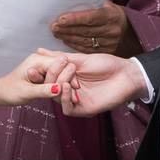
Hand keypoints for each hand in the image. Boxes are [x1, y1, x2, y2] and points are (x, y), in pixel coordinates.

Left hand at [0, 53, 76, 106]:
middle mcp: (41, 59)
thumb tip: (59, 88)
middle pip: (62, 67)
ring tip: (74, 98)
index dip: (69, 76)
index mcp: (37, 60)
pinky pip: (56, 77)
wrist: (1, 93)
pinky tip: (66, 95)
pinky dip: (61, 85)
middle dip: (70, 80)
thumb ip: (43, 90)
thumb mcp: (27, 92)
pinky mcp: (43, 72)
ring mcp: (42, 65)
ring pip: (61, 72)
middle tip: (76, 96)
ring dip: (67, 84)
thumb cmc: (10, 91)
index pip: (59, 64)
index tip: (76, 89)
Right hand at [30, 48, 146, 116]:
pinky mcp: (83, 109)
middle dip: (50, 76)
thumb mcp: (80, 58)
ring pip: (57, 98)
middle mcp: (69, 89)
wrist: (125, 74)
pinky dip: (65, 98)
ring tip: (67, 75)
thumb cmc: (106, 64)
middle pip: (49, 88)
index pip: (47, 77)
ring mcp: (76, 100)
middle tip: (57, 66)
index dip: (39, 72)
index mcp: (66, 77)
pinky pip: (67, 109)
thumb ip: (59, 57)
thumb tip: (40, 50)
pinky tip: (69, 87)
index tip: (34, 65)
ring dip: (59, 85)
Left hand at [51, 1, 135, 54]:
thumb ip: (94, 3)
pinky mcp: (107, 52)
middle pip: (85, 31)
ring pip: (85, 41)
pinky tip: (65, 40)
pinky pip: (88, 50)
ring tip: (56, 33)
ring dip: (68, 37)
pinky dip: (75, 45)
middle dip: (67, 29)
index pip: (90, 18)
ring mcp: (110, 43)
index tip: (60, 18)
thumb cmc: (114, 15)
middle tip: (53, 26)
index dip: (75, 19)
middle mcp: (111, 30)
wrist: (132, 32)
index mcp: (112, 16)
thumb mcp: (109, 5)